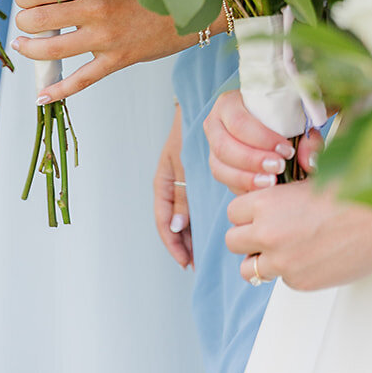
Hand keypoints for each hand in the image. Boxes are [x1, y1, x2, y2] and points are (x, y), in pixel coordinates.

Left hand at [11, 0, 192, 101]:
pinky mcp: (115, 62)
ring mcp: (105, 39)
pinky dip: (57, 91)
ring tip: (22, 45)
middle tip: (24, 19)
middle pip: (39, 18)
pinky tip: (40, 97)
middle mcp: (97, 11)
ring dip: (28, 49)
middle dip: (24, 19)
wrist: (191, 12)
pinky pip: (79, 81)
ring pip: (51, 49)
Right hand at [153, 104, 191, 268]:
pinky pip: (193, 205)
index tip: (185, 262)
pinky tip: (208, 229)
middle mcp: (171, 185)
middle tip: (194, 264)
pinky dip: (198, 219)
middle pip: (174, 224)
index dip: (174, 245)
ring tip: (200, 254)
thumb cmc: (188, 131)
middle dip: (183, 245)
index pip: (164, 222)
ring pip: (184, 217)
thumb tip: (177, 226)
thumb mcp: (181, 163)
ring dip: (191, 235)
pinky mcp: (194, 178)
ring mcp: (181, 183)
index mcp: (163, 183)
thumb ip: (181, 193)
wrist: (198, 108)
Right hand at [204, 88, 300, 192]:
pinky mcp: (219, 168)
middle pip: (225, 147)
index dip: (262, 139)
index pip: (239, 122)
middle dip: (253, 161)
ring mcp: (213, 148)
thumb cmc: (287, 114)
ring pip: (220, 168)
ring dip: (246, 178)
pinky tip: (263, 189)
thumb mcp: (301, 117)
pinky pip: (225, 182)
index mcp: (229, 103)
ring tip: (272, 181)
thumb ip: (309, 137)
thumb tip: (309, 161)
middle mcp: (215, 124)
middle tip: (279, 168)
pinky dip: (243, 187)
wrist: (278, 120)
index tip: (287, 150)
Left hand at [225, 178, 371, 291]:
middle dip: (248, 235)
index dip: (248, 209)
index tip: (260, 210)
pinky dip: (290, 270)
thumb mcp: (319, 170)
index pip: (234, 211)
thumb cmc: (357, 190)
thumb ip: (296, 171)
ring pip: (249, 269)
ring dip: (260, 258)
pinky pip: (282, 279)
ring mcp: (283, 263)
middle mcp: (269, 235)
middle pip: (233, 241)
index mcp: (268, 203)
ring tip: (283, 248)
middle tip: (268, 229)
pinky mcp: (301, 283)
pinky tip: (312, 254)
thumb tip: (296, 157)